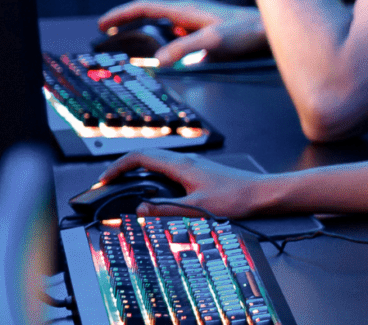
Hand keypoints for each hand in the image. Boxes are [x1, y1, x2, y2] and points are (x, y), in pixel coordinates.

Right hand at [97, 0, 267, 65]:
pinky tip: (161, 46)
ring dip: (141, 25)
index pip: (145, 6)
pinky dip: (159, 35)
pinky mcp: (203, 28)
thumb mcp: (214, 42)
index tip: (103, 23)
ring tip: (126, 36)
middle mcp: (188, 11)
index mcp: (185, 10)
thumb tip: (159, 61)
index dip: (121, 14)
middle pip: (149, 10)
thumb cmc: (246, 31)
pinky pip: (173, 29)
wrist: (269, 30)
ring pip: (161, 19)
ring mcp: (195, 18)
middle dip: (126, 18)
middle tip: (107, 29)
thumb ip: (185, 50)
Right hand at [99, 150, 274, 218]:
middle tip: (109, 185)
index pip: (140, 157)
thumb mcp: (196, 208)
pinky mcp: (200, 173)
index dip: (117, 167)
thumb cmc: (237, 198)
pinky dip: (154, 179)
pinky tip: (154, 193)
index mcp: (182, 165)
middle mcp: (186, 161)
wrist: (264, 194)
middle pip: (146, 158)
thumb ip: (165, 210)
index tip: (103, 180)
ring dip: (139, 174)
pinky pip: (168, 171)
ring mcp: (193, 166)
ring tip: (126, 189)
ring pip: (157, 164)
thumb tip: (138, 210)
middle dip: (124, 170)